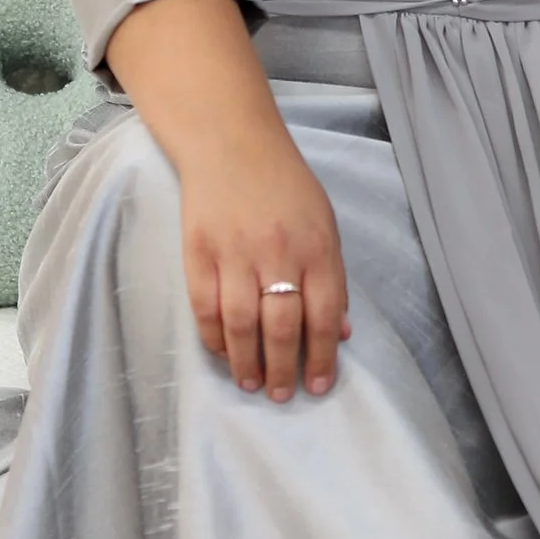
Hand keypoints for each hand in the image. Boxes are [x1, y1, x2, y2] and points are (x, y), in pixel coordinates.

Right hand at [175, 122, 351, 400]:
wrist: (231, 143)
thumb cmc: (285, 185)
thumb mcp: (324, 224)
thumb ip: (333, 278)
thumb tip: (341, 332)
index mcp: (316, 247)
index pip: (324, 315)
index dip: (322, 357)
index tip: (318, 386)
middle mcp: (277, 253)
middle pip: (282, 327)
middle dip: (284, 369)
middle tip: (283, 395)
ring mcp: (234, 253)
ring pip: (241, 324)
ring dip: (247, 362)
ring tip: (252, 384)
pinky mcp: (198, 252)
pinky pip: (205, 308)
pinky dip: (214, 338)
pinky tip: (223, 353)